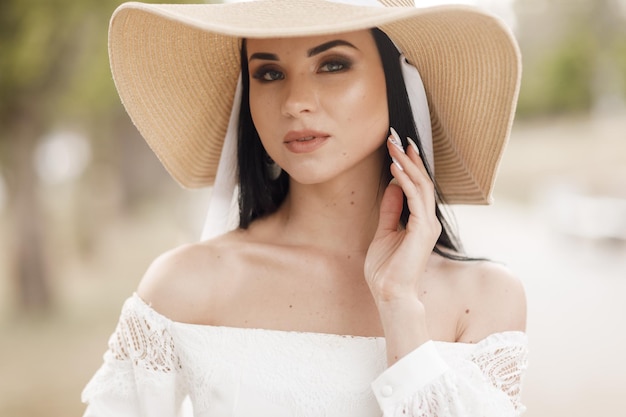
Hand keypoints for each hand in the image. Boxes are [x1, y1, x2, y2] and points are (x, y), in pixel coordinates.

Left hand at [364, 130, 441, 304]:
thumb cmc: (385, 269)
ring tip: (393, 145)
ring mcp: (428, 225)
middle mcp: (428, 220)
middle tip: (395, 136)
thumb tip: (392, 186)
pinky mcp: (423, 230)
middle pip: (422, 181)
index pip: (418, 187)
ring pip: (422, 185)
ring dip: (407, 163)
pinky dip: (406, 179)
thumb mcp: (384, 232)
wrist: (389, 293)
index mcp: (421, 221)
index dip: (408, 165)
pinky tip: (395, 166)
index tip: (396, 146)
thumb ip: (391, 210)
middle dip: (408, 157)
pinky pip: (416, 197)